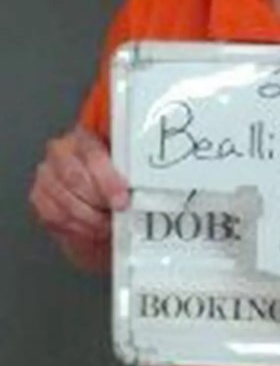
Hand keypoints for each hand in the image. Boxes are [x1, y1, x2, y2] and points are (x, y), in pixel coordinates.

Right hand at [29, 125, 128, 270]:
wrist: (97, 194)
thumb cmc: (115, 177)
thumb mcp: (126, 165)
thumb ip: (133, 167)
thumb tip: (154, 178)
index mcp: (86, 135)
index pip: (93, 155)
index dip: (108, 181)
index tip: (122, 200)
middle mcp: (61, 150)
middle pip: (76, 179)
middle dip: (99, 202)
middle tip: (117, 215)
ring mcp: (47, 173)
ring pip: (65, 201)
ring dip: (90, 219)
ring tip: (108, 225)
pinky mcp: (39, 196)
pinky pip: (54, 216)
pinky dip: (76, 227)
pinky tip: (92, 230)